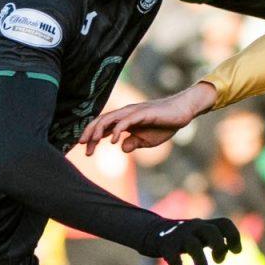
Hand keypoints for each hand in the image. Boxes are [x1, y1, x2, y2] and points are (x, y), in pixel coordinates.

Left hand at [80, 82, 217, 155]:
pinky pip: (126, 121)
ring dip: (99, 130)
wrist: (182, 113)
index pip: (103, 127)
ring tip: (93, 142)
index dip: (93, 138)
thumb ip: (133, 143)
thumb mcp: (147, 140)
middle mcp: (125, 114)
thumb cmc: (165, 125)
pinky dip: (118, 130)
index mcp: (125, 120)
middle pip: (101, 120)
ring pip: (110, 119)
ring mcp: (133, 112)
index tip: (87, 152)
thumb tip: (122, 148)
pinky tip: (114, 141)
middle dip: (90, 133)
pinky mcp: (142, 113)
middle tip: (82, 146)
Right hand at [140, 217, 241, 264]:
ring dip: (200, 260)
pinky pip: (173, 259)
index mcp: (204, 225)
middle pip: (211, 231)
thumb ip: (216, 240)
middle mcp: (193, 228)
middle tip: (219, 261)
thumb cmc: (184, 237)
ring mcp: (179, 236)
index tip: (235, 252)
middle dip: (219, 246)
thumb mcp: (200, 234)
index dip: (233, 236)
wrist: (152, 232)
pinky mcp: (166, 247)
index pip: (224, 223)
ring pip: (193, 246)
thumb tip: (235, 251)